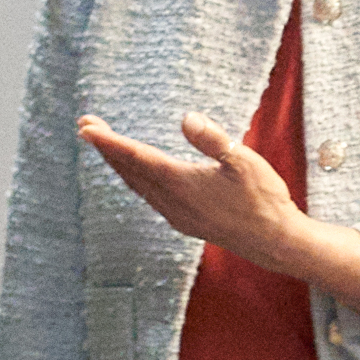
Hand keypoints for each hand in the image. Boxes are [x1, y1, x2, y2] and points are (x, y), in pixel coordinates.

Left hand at [78, 111, 359, 326]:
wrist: (274, 241)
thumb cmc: (263, 199)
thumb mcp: (243, 161)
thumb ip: (213, 139)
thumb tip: (187, 118)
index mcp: (181, 183)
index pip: (136, 157)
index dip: (109, 141)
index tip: (85, 128)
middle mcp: (172, 201)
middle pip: (129, 171)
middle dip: (107, 148)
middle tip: (85, 126)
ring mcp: (177, 214)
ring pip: (137, 185)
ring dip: (118, 164)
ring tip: (105, 145)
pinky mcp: (185, 221)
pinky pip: (149, 196)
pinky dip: (135, 179)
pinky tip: (137, 174)